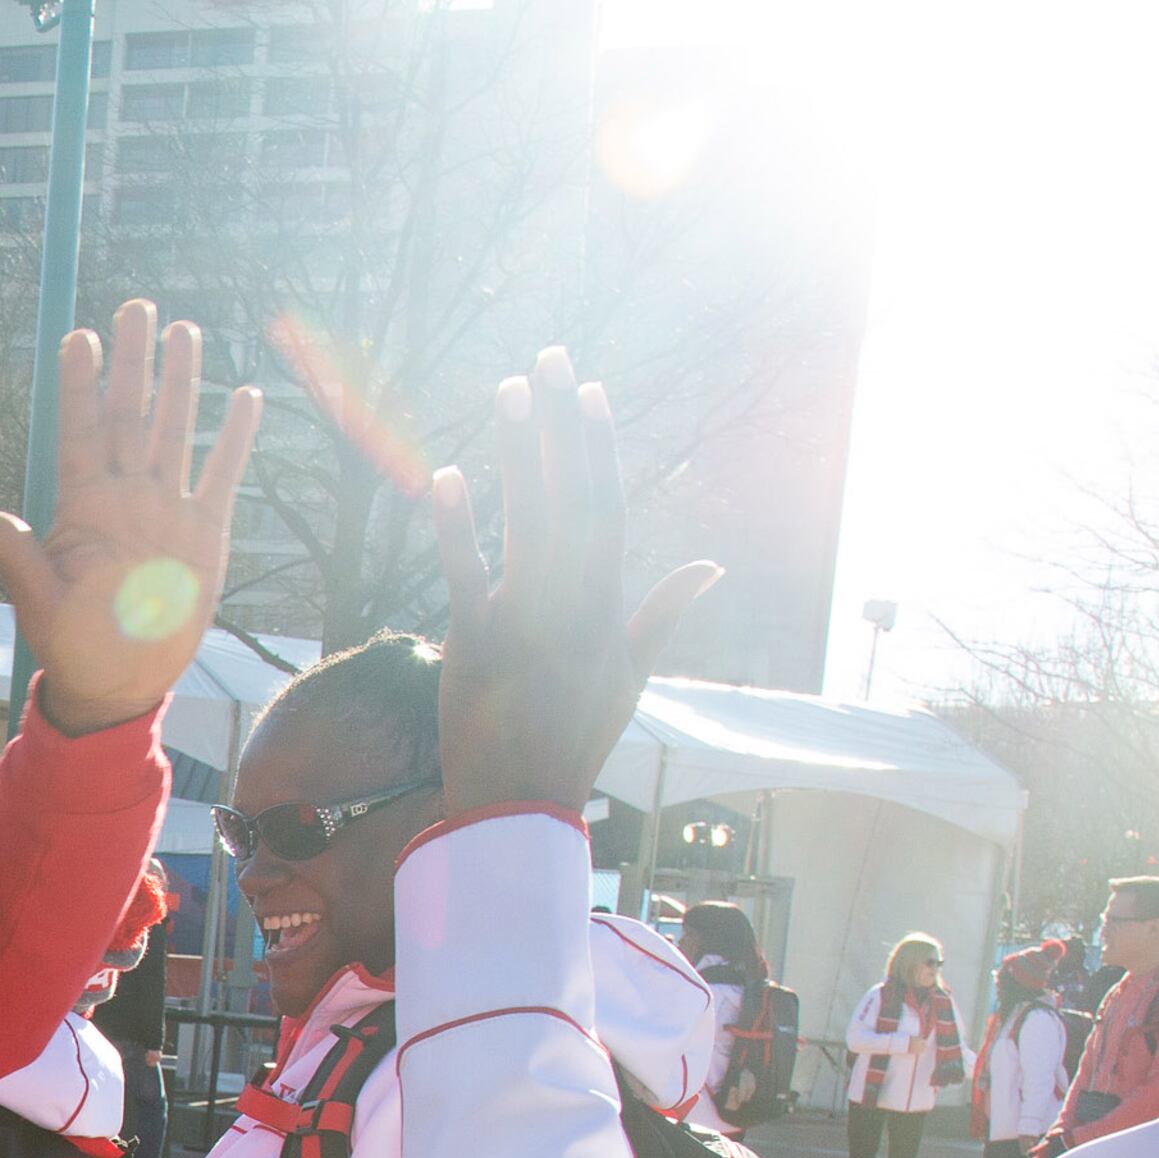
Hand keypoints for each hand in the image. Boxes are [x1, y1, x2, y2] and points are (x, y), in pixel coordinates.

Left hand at [0, 299, 264, 736]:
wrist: (120, 680)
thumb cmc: (72, 644)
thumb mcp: (41, 604)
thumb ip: (19, 557)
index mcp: (84, 508)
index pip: (82, 432)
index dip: (81, 385)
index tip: (77, 337)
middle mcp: (127, 496)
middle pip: (131, 414)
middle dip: (132, 361)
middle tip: (134, 307)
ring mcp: (168, 509)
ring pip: (176, 430)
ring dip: (181, 382)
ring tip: (184, 329)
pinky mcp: (205, 532)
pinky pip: (222, 474)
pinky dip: (235, 438)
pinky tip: (244, 397)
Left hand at [427, 349, 721, 823]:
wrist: (522, 800)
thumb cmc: (578, 736)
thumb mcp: (632, 674)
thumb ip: (665, 614)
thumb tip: (711, 566)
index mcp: (606, 605)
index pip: (605, 507)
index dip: (596, 446)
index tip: (587, 391)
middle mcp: (572, 604)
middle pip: (569, 496)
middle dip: (559, 425)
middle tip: (546, 357)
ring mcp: (524, 622)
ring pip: (526, 523)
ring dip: (520, 454)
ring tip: (509, 391)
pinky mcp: (473, 644)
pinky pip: (465, 576)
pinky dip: (456, 527)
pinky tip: (447, 474)